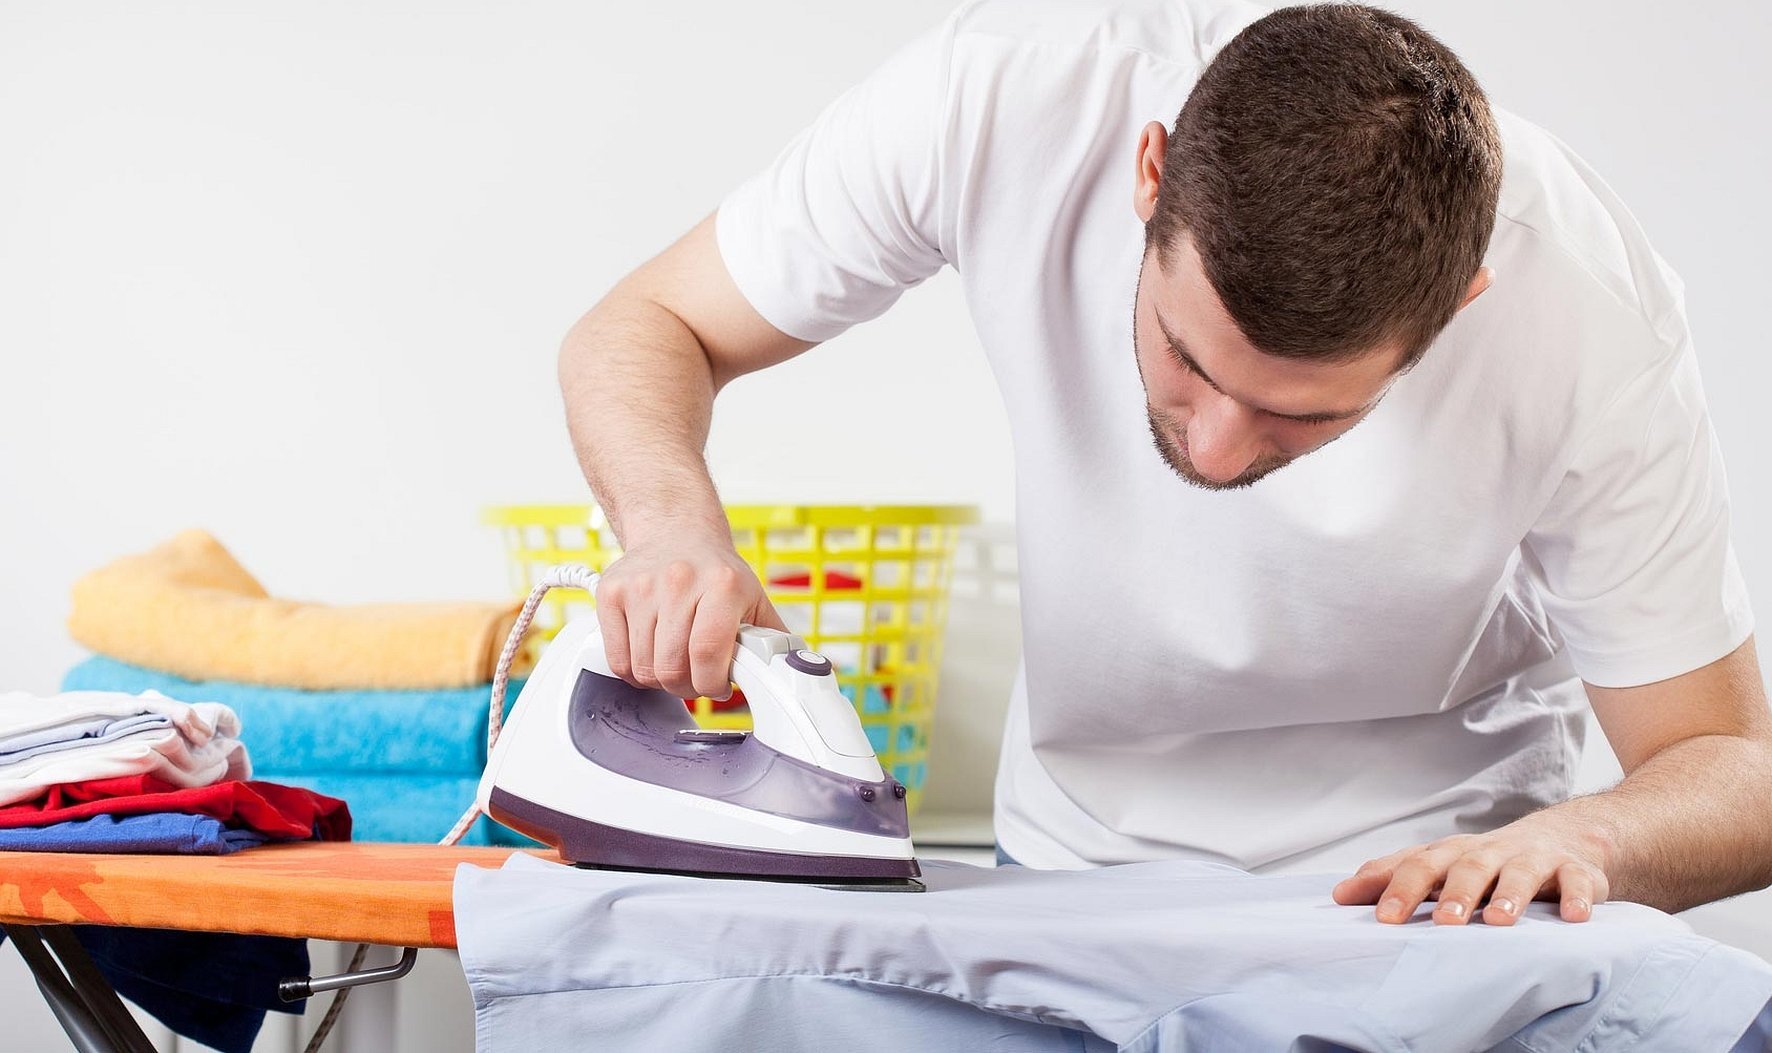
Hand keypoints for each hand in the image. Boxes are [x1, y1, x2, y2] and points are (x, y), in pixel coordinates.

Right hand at [593, 527, 785, 700]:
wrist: (676, 530)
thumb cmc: (717, 572)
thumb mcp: (754, 599)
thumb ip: (772, 641)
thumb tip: (788, 675)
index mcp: (722, 584)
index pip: (708, 653)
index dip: (712, 684)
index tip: (718, 687)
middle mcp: (679, 581)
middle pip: (672, 668)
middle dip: (688, 687)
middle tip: (697, 678)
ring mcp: (641, 586)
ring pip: (643, 669)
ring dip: (660, 680)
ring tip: (675, 664)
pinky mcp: (611, 593)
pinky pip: (617, 659)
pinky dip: (633, 672)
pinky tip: (650, 656)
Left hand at [1331, 814, 1612, 925]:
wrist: (1566, 837)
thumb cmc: (1488, 860)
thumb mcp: (1442, 865)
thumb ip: (1394, 878)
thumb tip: (1338, 895)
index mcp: (1453, 853)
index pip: (1419, 865)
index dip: (1400, 888)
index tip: (1381, 918)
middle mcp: (1491, 852)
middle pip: (1468, 866)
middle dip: (1455, 893)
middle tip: (1443, 923)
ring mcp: (1534, 859)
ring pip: (1520, 872)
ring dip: (1510, 894)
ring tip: (1499, 920)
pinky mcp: (1577, 871)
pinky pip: (1579, 882)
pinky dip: (1577, 897)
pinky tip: (1573, 917)